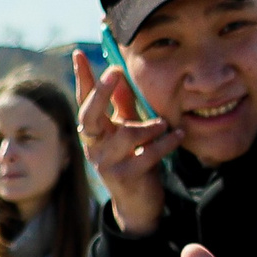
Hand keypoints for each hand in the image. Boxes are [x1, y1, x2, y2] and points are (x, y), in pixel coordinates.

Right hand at [73, 49, 182, 237]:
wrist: (139, 203)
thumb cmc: (134, 159)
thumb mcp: (129, 129)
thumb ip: (124, 105)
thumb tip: (119, 71)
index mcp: (94, 131)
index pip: (84, 100)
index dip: (82, 77)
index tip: (79, 52)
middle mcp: (94, 146)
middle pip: (89, 115)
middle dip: (102, 92)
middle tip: (115, 71)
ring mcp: (105, 163)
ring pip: (126, 135)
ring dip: (149, 126)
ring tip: (166, 123)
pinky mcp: (124, 177)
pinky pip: (146, 154)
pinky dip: (165, 143)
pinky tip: (178, 136)